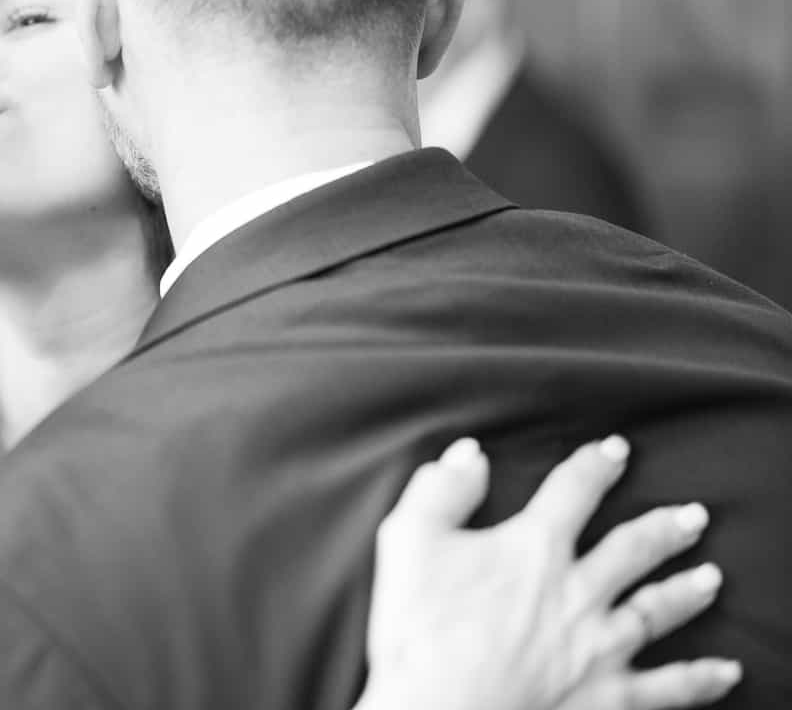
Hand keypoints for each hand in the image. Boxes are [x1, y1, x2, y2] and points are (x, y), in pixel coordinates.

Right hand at [359, 437, 740, 709]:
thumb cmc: (420, 628)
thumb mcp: (409, 539)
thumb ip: (442, 490)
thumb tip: (470, 454)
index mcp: (534, 547)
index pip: (573, 491)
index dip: (595, 466)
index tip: (614, 450)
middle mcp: (579, 591)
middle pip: (632, 549)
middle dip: (664, 528)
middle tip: (692, 516)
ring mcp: (599, 647)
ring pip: (656, 610)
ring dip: (687, 591)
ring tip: (712, 577)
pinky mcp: (605, 696)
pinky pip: (666, 687)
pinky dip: (700, 679)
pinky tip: (725, 671)